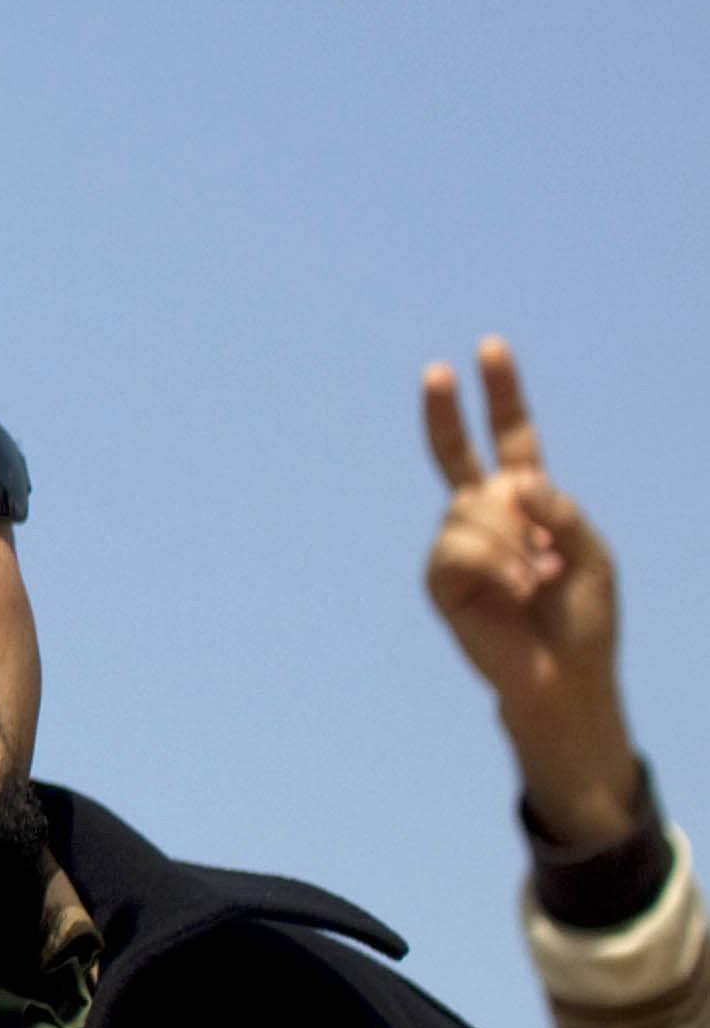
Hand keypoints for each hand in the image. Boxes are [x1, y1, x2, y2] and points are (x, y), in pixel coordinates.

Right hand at [423, 339, 642, 850]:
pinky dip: (496, 565)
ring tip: (535, 581)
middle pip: (459, 456)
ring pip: (472, 509)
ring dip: (513, 543)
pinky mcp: (440, 579)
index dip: (502, 396)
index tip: (488, 349)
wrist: (562, 679)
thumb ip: (559, 508)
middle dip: (445, 413)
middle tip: (435, 372)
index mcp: (530, 505)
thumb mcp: (592, 552)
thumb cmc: (583, 620)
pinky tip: (515, 589)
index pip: (513, 441)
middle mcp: (486, 517)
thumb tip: (509, 482)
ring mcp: (458, 546)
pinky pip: (459, 547)